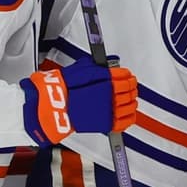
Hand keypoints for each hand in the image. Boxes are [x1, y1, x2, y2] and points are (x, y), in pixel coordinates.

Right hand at [20, 57, 137, 144]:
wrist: (54, 105)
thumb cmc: (63, 88)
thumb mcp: (81, 68)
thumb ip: (96, 66)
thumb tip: (104, 64)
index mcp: (105, 79)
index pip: (125, 76)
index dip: (128, 75)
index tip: (128, 76)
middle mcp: (109, 94)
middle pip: (129, 89)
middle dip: (131, 87)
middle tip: (130, 86)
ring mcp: (109, 109)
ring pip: (130, 105)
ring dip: (132, 101)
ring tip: (130, 99)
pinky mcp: (106, 123)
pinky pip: (125, 121)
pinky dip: (129, 117)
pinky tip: (128, 113)